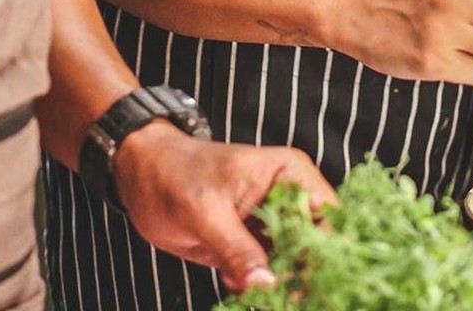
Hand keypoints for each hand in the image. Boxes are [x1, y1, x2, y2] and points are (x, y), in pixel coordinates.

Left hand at [113, 122, 336, 292]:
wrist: (144, 176)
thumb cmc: (176, 176)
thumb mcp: (206, 213)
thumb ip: (238, 249)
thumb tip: (268, 284)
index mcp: (289, 174)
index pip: (327, 215)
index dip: (328, 250)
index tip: (316, 285)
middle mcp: (288, 197)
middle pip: (317, 244)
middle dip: (305, 276)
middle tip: (286, 301)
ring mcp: (271, 222)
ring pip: (294, 263)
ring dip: (281, 287)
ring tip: (261, 298)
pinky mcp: (252, 244)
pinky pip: (268, 273)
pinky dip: (258, 288)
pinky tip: (238, 287)